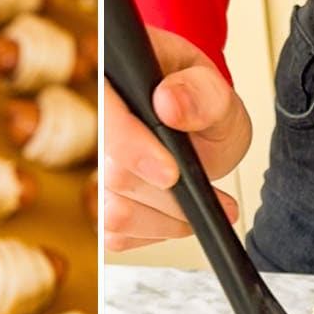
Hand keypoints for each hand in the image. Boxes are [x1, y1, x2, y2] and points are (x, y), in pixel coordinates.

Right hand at [104, 26, 251, 251]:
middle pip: (116, 177)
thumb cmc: (203, 105)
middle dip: (170, 196)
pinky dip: (156, 231)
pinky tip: (177, 215)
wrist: (199, 128)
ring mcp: (95, 167)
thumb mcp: (218, 93)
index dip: (132, 148)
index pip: (106, 115)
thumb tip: (170, 103)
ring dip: (167, 219)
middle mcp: (97, 123)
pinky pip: (117, 235)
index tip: (171, 174)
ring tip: (200, 203)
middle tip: (210, 193)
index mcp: (117, 78)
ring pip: (115, 214)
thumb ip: (202, 93)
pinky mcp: (101, 202)